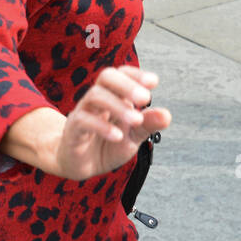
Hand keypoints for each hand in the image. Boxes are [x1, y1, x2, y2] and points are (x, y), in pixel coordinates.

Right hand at [53, 66, 169, 180]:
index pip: (122, 74)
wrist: (83, 165)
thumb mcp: (133, 137)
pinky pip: (83, 120)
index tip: (153, 82)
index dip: (135, 74)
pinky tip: (117, 136)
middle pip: (106, 77)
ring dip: (118, 106)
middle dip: (127, 84)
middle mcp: (98, 100)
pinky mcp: (73, 129)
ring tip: (136, 119)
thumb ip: (148, 125)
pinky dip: (102, 126)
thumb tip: (167, 114)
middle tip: (146, 98)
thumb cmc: (108, 145)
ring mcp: (84, 112)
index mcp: (115, 97)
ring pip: (95, 95)